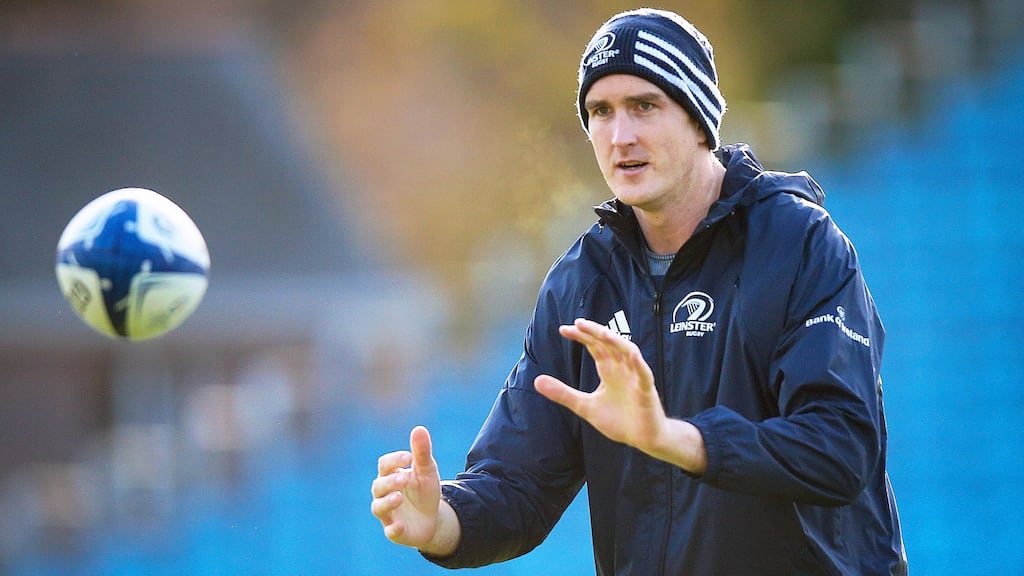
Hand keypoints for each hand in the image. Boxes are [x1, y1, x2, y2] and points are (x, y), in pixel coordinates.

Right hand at [370, 426, 459, 553]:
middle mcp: (384, 494)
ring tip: (399, 497)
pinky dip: (393, 529)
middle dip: (390, 481)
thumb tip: (419, 428)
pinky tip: (399, 526)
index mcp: (391, 475)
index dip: (394, 460)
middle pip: (379, 486)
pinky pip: (390, 531)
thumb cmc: (425, 490)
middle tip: (405, 478)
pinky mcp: (395, 531)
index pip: (384, 465)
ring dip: (387, 502)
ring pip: (378, 507)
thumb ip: (422, 452)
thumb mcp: (427, 470)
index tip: (408, 457)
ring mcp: (388, 513)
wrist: (433, 518)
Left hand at [534, 318, 706, 472]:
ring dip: (616, 341)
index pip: (595, 346)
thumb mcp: (585, 406)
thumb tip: (536, 380)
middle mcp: (622, 369)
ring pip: (628, 352)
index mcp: (609, 371)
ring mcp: (636, 378)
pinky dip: (639, 364)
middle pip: (609, 344)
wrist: (644, 439)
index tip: (563, 329)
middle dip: (595, 332)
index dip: (582, 336)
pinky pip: (645, 374)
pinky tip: (633, 355)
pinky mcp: (646, 391)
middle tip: (578, 323)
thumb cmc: (619, 420)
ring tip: (602, 333)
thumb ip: (563, 393)